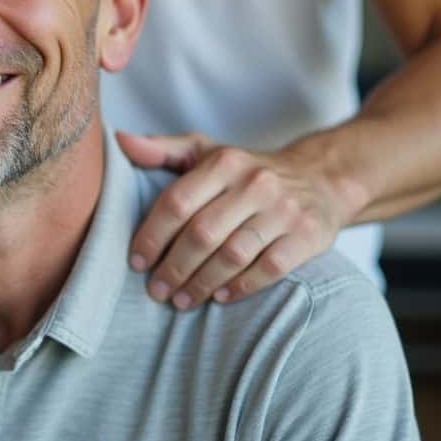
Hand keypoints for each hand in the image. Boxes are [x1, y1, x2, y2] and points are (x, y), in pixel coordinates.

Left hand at [116, 130, 357, 309]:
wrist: (321, 180)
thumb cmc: (248, 172)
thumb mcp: (207, 152)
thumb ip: (163, 149)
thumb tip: (120, 141)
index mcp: (225, 162)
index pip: (178, 202)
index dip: (152, 236)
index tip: (136, 262)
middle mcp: (256, 183)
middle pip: (202, 234)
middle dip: (174, 268)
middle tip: (156, 291)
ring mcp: (285, 210)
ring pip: (233, 255)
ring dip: (202, 283)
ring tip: (181, 300)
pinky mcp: (308, 235)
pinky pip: (270, 268)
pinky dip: (241, 287)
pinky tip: (220, 298)